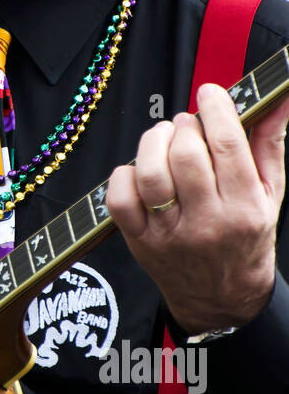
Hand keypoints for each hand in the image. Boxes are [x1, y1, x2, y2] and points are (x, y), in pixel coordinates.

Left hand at [106, 85, 288, 334]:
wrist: (223, 300)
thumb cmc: (246, 239)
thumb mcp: (271, 192)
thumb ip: (270, 141)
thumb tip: (277, 97)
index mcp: (244, 208)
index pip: (227, 146)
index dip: (215, 109)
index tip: (209, 93)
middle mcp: (207, 223)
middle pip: (185, 157)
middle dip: (183, 127)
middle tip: (187, 126)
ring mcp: (170, 234)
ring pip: (150, 175)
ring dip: (153, 143)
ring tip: (164, 139)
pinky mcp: (139, 242)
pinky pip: (119, 198)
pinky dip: (124, 174)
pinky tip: (141, 171)